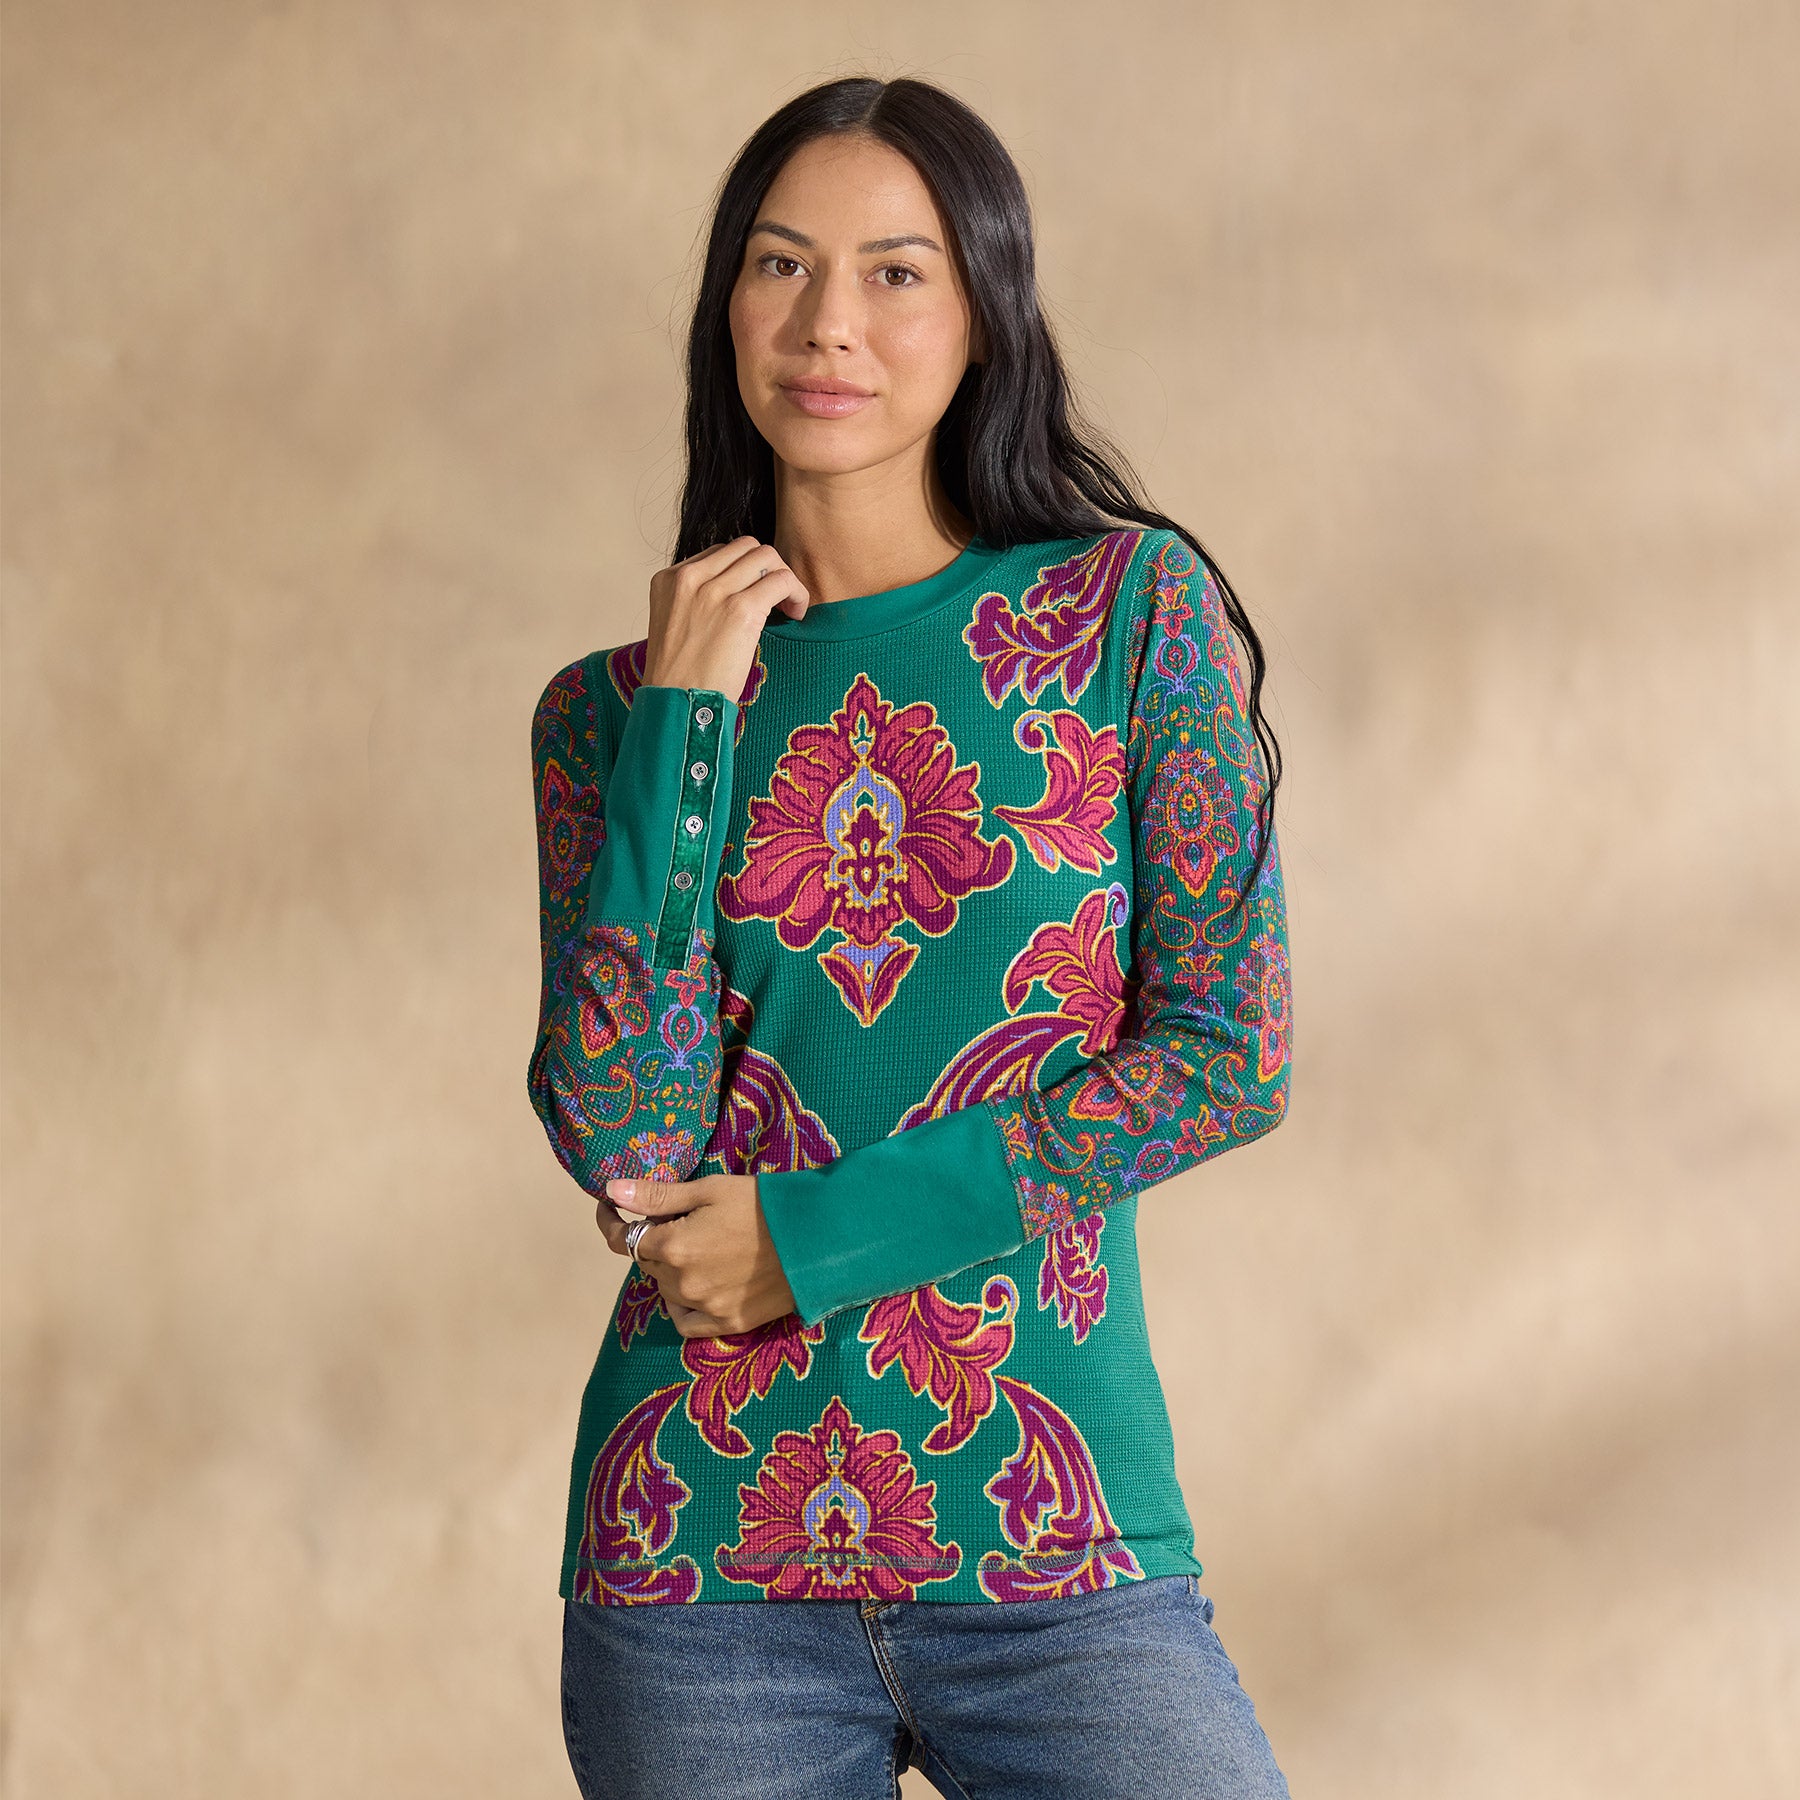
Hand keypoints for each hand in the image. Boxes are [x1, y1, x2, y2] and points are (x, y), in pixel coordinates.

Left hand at [595, 1173, 799, 1338]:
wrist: (818, 1239)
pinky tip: (697, 1285)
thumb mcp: (709, 1190)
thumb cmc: (763, 1205)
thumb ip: (657, 1196)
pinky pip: (686, 1322)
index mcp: (673, 1246)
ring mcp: (704, 1308)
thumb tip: (611, 1191)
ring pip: (666, 1289)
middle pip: (647, 1262)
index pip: (624, 1238)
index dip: (611, 1220)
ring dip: (670, 1268)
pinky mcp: (727, 1324)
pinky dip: (682, 1305)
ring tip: (701, 1245)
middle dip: (653, 1239)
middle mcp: (682, 1283)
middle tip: (680, 1218)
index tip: (608, 1205)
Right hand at [643, 537, 808, 697]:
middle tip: (775, 599)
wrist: (677, 705)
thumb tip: (736, 592)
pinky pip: (781, 580)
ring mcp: (714, 591)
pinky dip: (796, 593)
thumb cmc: (680, 678)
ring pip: (766, 557)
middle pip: (744, 547)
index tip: (753, 597)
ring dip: (784, 578)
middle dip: (766, 569)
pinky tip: (795, 614)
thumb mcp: (675, 626)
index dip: (743, 573)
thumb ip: (696, 602)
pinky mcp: (740, 609)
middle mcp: (689, 578)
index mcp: (669, 580)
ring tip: (788, 608)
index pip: (718, 554)